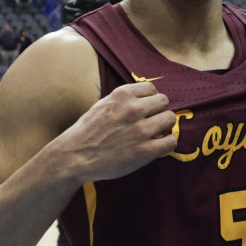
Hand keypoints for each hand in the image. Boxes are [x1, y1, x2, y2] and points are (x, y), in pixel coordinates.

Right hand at [60, 81, 178, 182]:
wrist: (75, 156)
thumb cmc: (87, 131)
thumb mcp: (103, 104)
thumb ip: (124, 100)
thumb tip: (145, 99)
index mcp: (123, 94)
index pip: (152, 89)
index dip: (151, 100)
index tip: (146, 110)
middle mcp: (134, 109)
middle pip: (164, 102)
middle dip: (159, 112)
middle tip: (152, 123)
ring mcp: (141, 130)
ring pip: (170, 119)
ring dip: (165, 127)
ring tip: (155, 135)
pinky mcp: (145, 151)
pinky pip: (171, 142)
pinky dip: (166, 144)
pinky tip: (157, 147)